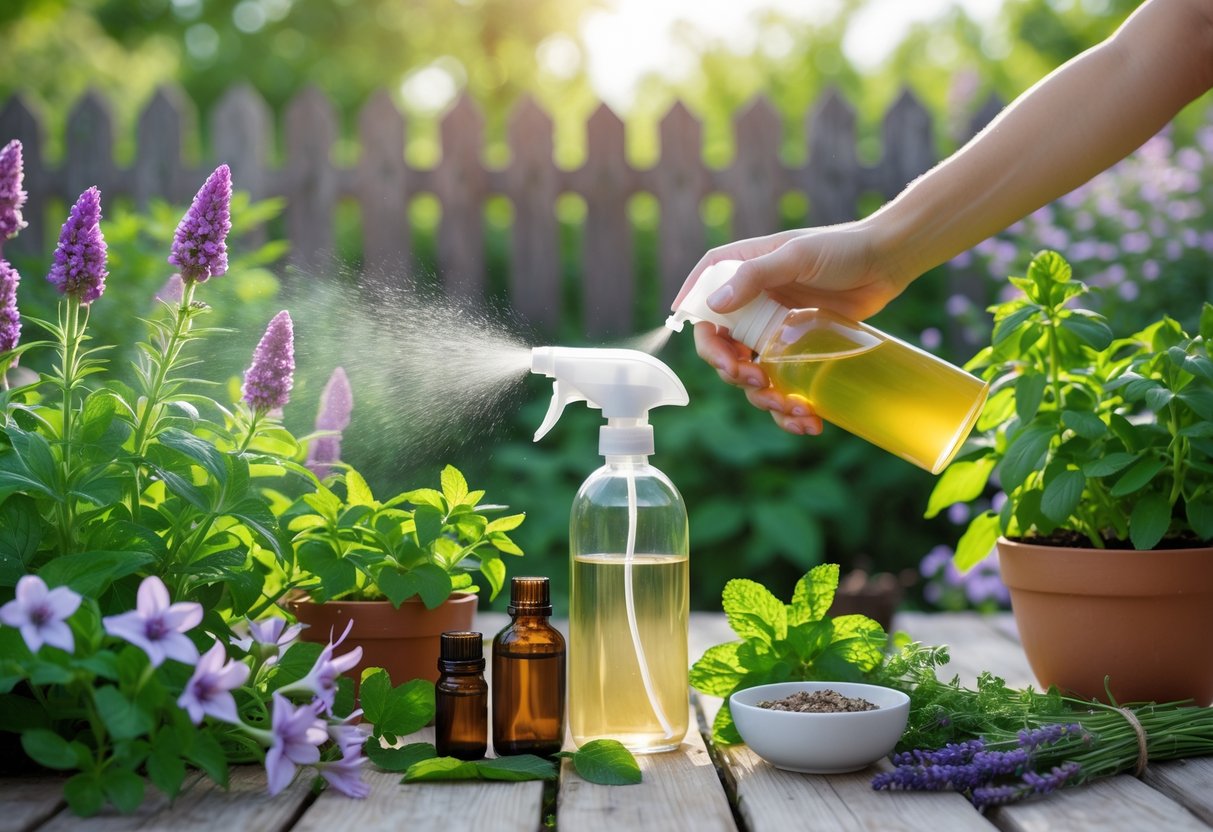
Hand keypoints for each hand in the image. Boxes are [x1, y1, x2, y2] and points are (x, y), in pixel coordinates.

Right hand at [675, 219, 909, 435]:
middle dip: (733, 371)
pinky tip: (807, 420)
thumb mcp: (795, 256)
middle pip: (721, 348)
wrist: (887, 262)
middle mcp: (751, 304)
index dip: (698, 328)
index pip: (702, 301)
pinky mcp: (797, 351)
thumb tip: (715, 306)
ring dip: (764, 398)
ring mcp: (772, 330)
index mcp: (741, 273)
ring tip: (791, 407)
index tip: (713, 354)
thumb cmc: (841, 247)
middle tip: (756, 380)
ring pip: (750, 375)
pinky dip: (788, 409)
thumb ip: (754, 276)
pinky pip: (782, 386)